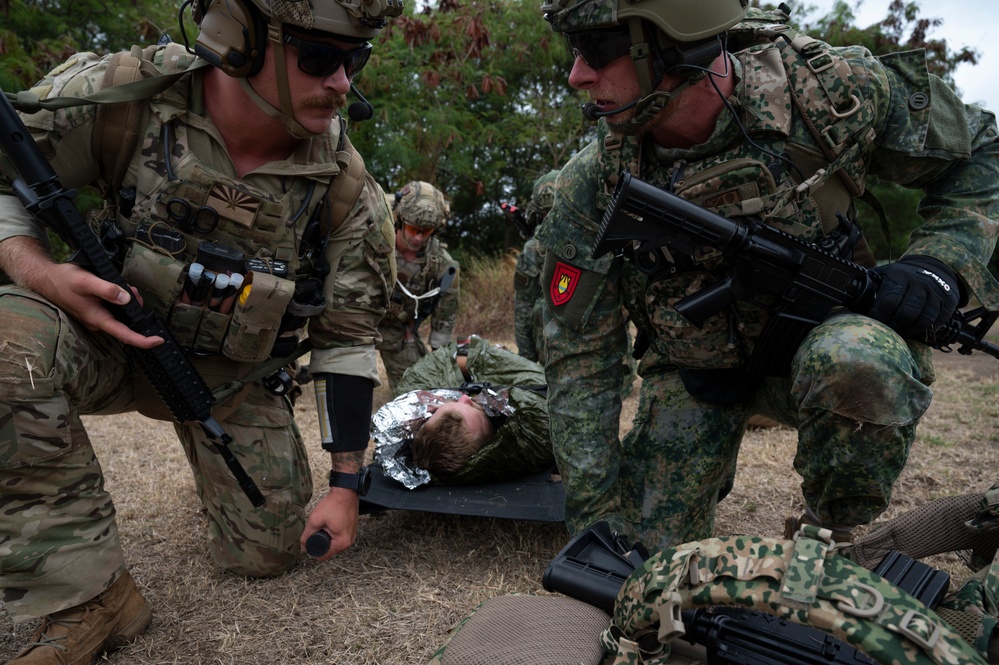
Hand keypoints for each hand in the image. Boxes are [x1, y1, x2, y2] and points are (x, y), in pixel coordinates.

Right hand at [0, 237, 162, 348]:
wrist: (46, 279)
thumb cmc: (64, 280)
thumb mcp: (87, 281)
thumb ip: (107, 289)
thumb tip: (126, 298)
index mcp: (98, 319)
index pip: (125, 334)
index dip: (144, 340)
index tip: (159, 341)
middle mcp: (98, 322)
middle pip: (127, 324)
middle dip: (137, 310)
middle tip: (135, 291)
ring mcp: (96, 318)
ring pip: (122, 316)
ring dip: (130, 304)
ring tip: (128, 288)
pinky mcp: (96, 312)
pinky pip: (115, 311)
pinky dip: (122, 302)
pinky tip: (120, 290)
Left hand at [301, 488, 358, 560]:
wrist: (346, 492)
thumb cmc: (334, 504)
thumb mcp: (315, 520)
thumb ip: (306, 535)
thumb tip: (303, 547)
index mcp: (341, 543)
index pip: (324, 556)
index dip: (314, 550)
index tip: (310, 540)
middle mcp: (349, 542)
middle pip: (329, 549)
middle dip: (321, 541)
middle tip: (318, 528)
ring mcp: (352, 535)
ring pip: (334, 542)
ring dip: (327, 536)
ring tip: (325, 523)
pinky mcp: (352, 529)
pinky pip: (339, 536)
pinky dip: (333, 531)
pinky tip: (331, 522)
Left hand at [866, 255, 960, 337]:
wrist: (932, 265)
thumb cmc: (901, 275)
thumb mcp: (883, 274)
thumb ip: (868, 286)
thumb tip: (847, 297)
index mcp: (899, 275)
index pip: (888, 302)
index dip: (878, 316)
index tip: (872, 322)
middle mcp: (919, 282)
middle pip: (906, 313)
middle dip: (893, 326)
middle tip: (886, 330)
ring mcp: (936, 292)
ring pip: (922, 320)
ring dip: (908, 331)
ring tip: (899, 332)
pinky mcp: (948, 301)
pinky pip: (936, 322)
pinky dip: (924, 330)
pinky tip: (914, 330)